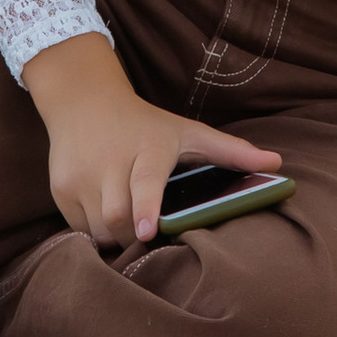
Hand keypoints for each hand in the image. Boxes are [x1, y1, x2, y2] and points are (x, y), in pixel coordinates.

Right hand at [24, 33, 281, 246]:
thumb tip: (277, 162)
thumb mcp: (187, 131)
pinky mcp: (59, 187)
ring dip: (115, 238)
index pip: (144, 182)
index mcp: (146, 146)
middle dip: (134, 237)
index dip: (146, 207)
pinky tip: (105, 215)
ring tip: (130, 227)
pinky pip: (77, 227)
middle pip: (117, 216)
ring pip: (97, 227)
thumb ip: (231, 150)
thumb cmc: (144, 124)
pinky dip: (94, 231)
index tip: (148, 230)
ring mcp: (80, 175)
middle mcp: (109, 160)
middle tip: (149, 237)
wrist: (82, 99)